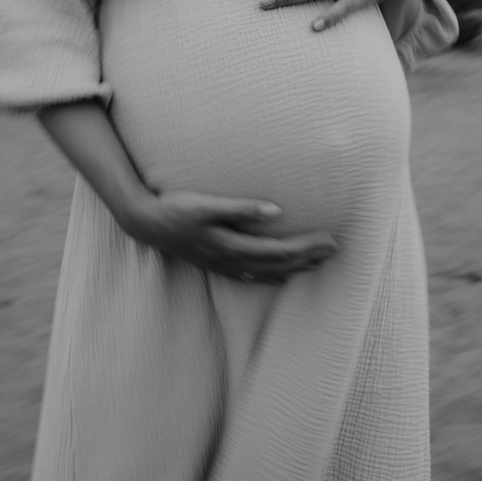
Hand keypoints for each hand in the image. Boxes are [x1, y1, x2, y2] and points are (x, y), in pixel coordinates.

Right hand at [124, 190, 338, 284]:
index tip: (330, 239)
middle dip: (309, 257)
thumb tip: (277, 212)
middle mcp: (231, 260)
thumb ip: (241, 208)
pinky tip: (282, 276)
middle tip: (335, 248)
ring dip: (295, 268)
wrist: (146, 224)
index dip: (307, 247)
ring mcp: (225, 265)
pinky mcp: (218, 264)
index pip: (280, 251)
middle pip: (279, 264)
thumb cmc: (175, 208)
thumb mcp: (206, 204)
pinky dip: (272, 276)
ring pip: (268, 273)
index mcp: (232, 245)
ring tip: (319, 262)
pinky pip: (252, 276)